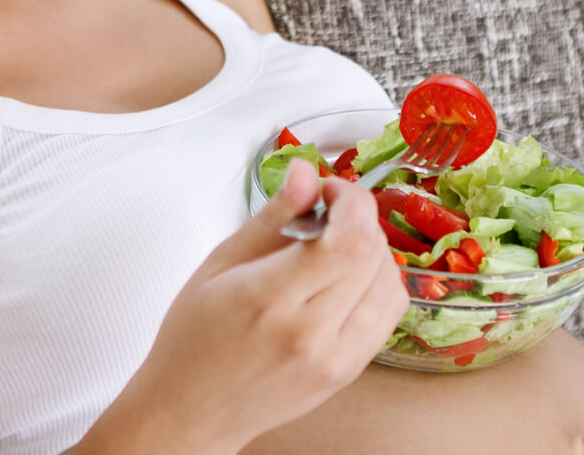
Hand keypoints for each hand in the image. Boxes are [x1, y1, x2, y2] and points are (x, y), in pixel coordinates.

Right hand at [106, 158, 409, 453]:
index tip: (328, 191)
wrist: (192, 410)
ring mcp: (336, 358)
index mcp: (270, 299)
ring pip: (391, 284)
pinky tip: (346, 277)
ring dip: (372, 251)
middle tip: (328, 211)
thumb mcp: (220, 262)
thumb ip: (273, 216)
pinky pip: (388, 315)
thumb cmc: (194, 339)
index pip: (348, 240)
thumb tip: (305, 172)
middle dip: (359, 218)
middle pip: (373, 256)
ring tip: (336, 245)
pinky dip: (378, 283)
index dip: (351, 202)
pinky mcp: (348, 372)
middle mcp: (311, 333)